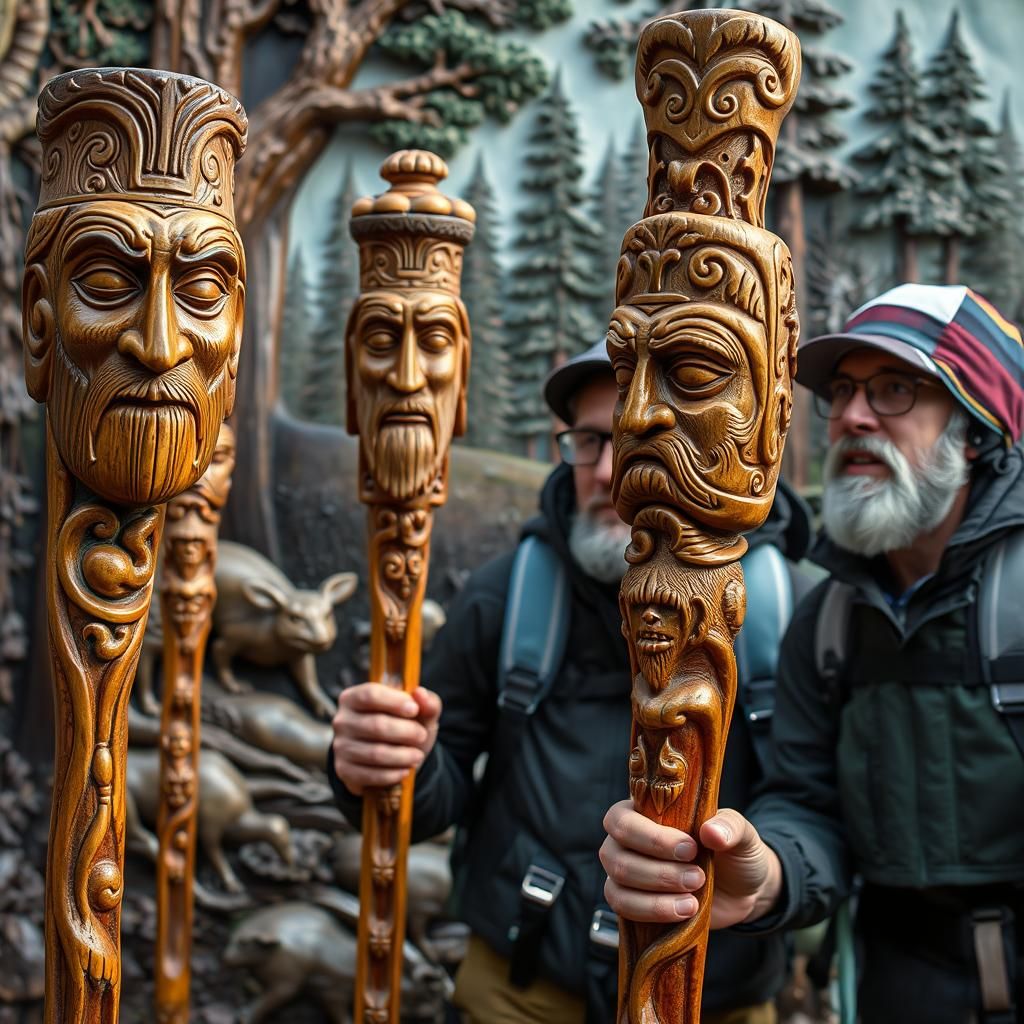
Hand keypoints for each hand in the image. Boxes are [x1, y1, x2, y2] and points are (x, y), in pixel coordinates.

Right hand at [331, 683, 441, 794]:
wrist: (393, 757)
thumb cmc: (404, 726)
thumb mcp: (419, 713)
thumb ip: (426, 702)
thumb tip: (421, 693)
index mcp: (354, 697)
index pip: (370, 694)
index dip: (394, 702)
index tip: (415, 710)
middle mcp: (342, 720)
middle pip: (376, 725)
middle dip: (405, 732)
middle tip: (421, 736)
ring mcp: (341, 746)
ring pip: (375, 753)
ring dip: (402, 756)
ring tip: (418, 756)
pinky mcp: (344, 770)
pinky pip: (370, 774)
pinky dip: (392, 774)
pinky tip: (405, 770)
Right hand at [599, 800, 781, 928]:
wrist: (743, 890)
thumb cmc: (733, 851)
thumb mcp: (740, 834)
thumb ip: (729, 827)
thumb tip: (711, 832)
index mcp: (643, 812)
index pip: (620, 818)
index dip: (649, 836)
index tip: (690, 848)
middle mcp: (625, 840)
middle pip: (613, 853)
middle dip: (657, 870)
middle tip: (697, 876)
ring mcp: (625, 873)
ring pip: (617, 883)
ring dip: (655, 896)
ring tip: (693, 900)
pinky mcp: (633, 903)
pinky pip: (624, 909)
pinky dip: (653, 911)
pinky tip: (684, 910)